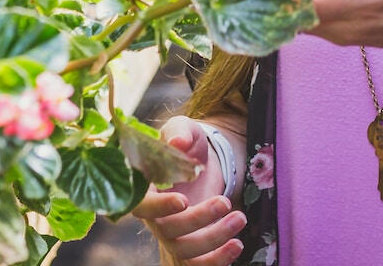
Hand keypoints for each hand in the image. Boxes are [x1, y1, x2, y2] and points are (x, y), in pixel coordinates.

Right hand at [133, 115, 245, 265]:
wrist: (202, 160)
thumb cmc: (187, 143)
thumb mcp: (184, 129)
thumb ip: (179, 132)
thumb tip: (177, 142)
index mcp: (146, 189)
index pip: (142, 206)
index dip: (160, 208)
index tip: (183, 200)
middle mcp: (156, 217)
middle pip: (168, 231)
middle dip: (199, 220)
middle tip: (226, 202)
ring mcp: (173, 234)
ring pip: (184, 251)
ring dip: (213, 240)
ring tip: (240, 219)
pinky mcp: (191, 245)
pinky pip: (197, 264)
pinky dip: (216, 261)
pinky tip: (236, 246)